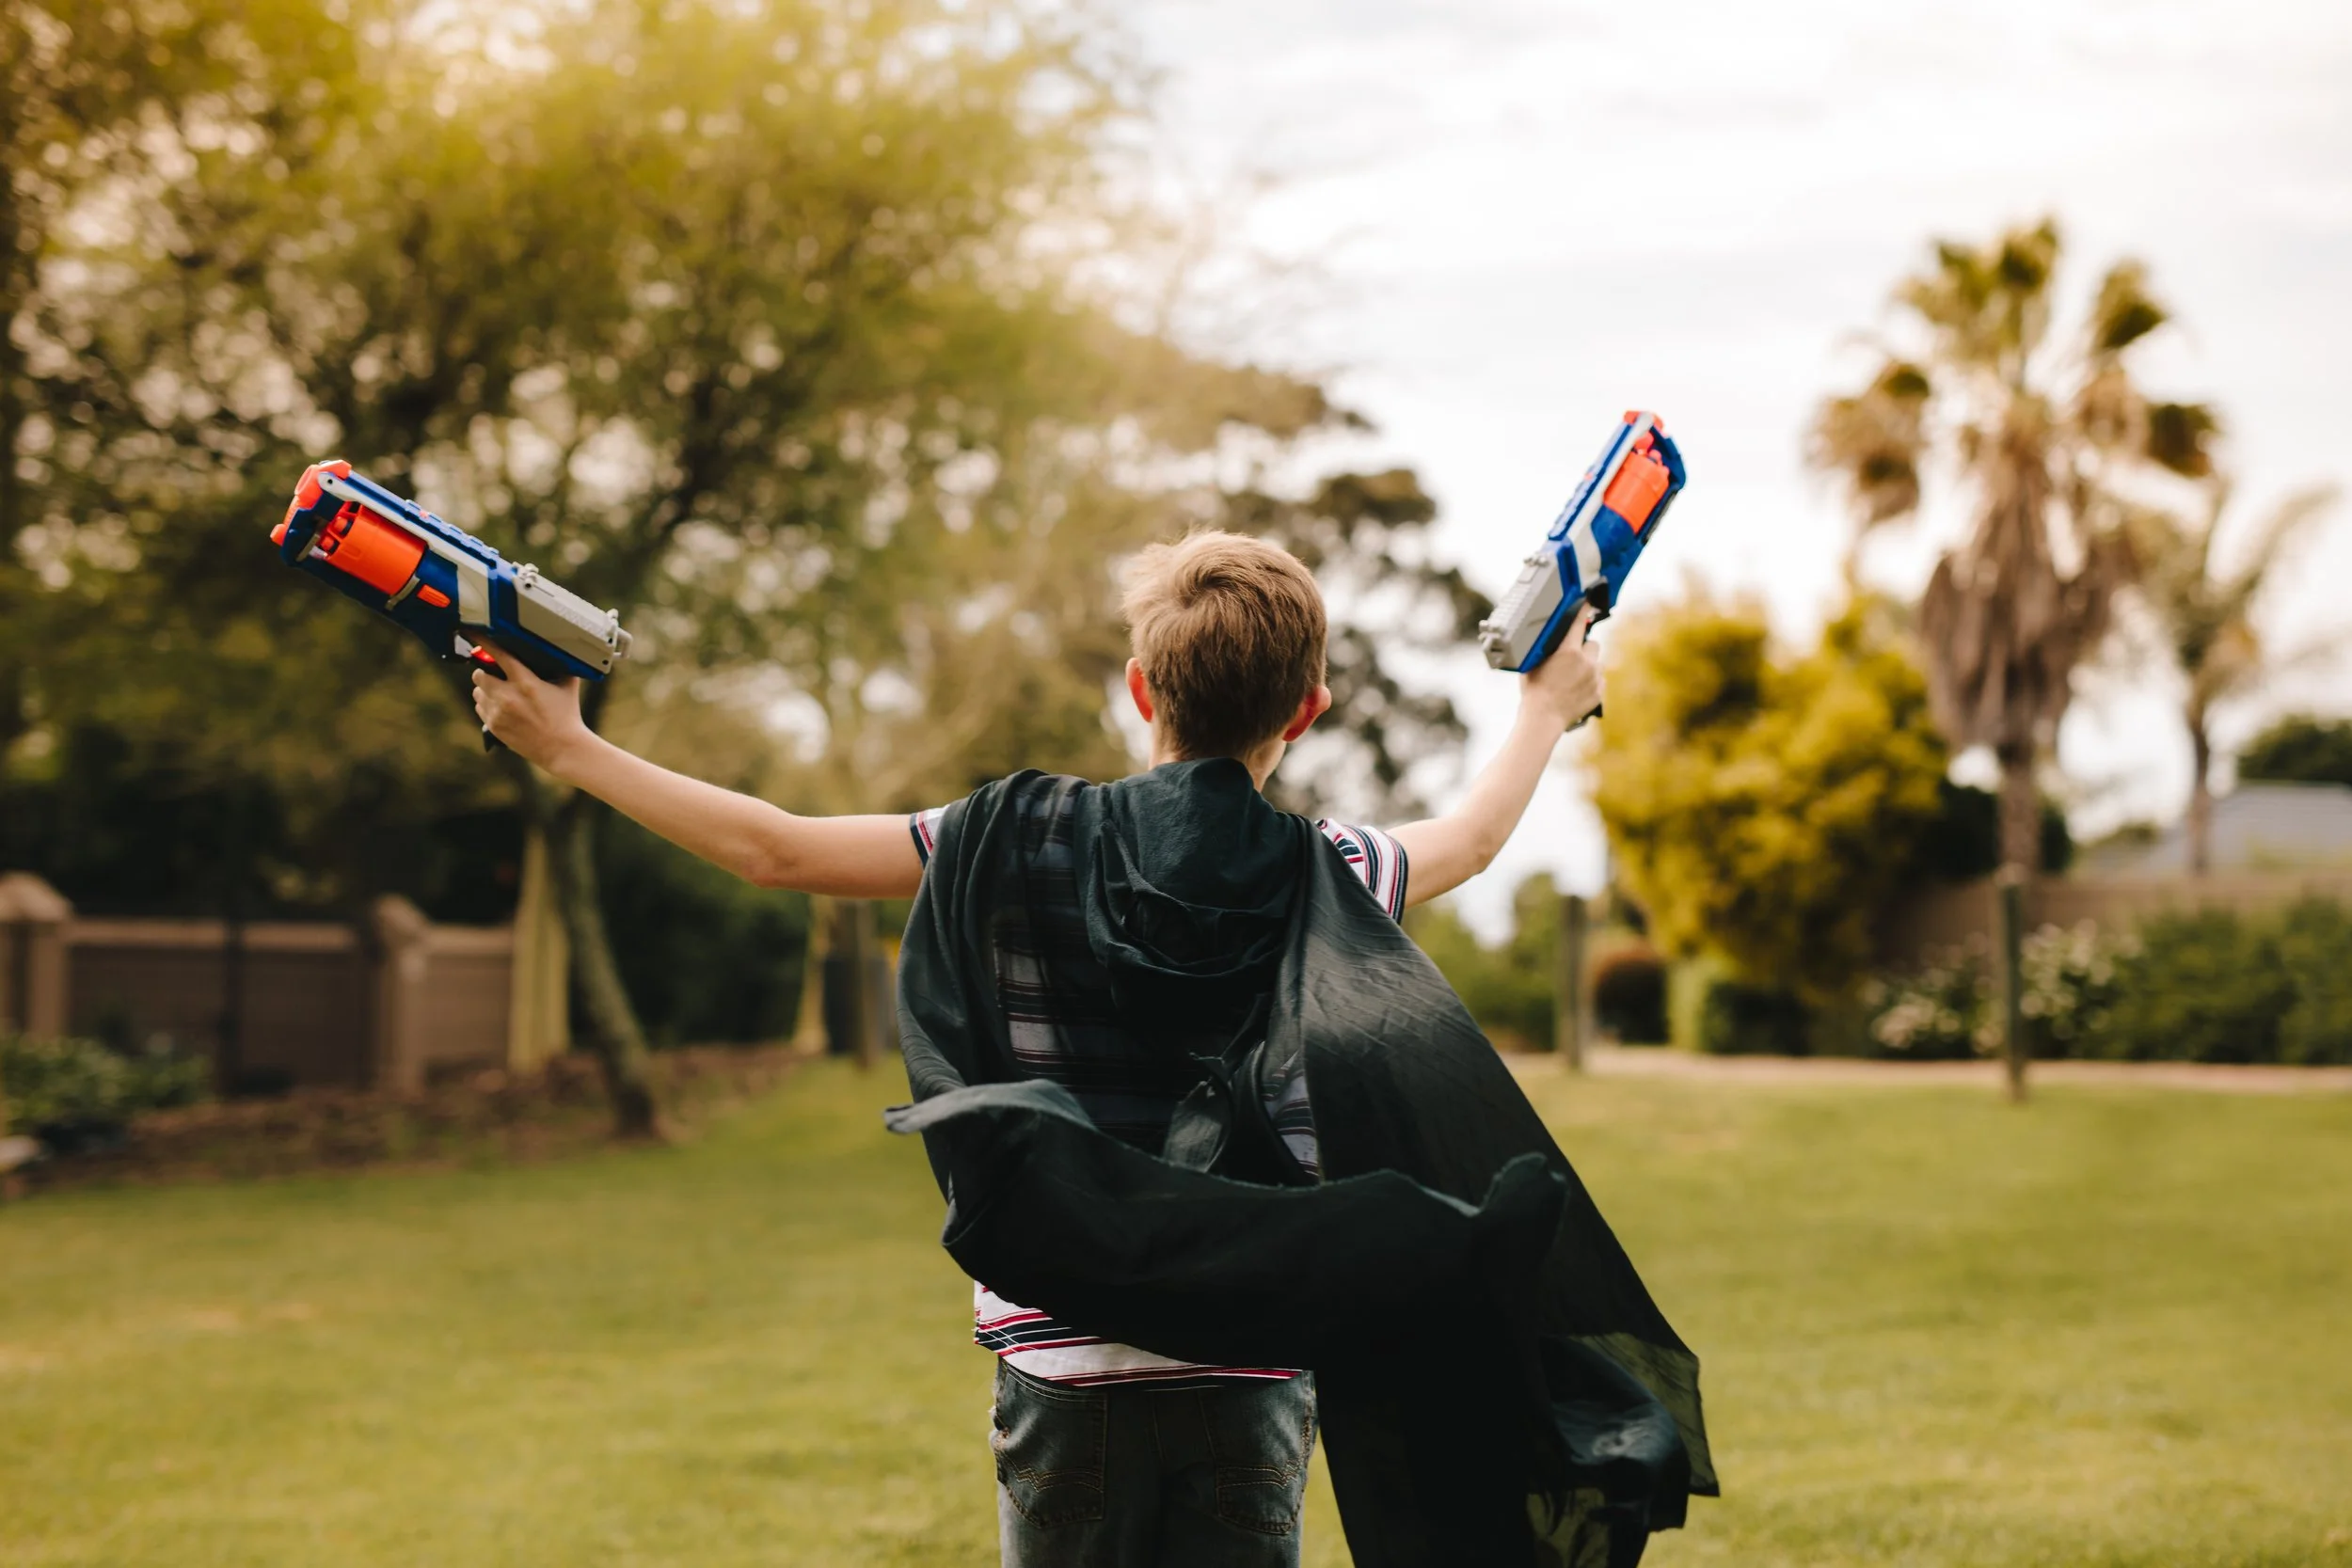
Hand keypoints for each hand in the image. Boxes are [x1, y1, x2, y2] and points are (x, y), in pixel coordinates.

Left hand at [472, 645, 590, 769]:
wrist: (562, 747)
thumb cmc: (567, 714)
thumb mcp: (567, 685)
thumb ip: (557, 665)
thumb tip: (552, 649)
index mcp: (526, 682)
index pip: (498, 654)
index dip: (483, 641)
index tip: (474, 632)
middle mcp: (507, 696)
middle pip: (478, 674)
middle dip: (485, 671)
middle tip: (495, 672)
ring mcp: (498, 713)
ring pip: (477, 691)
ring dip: (485, 689)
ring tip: (500, 692)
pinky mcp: (494, 726)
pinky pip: (480, 707)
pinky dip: (487, 704)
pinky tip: (501, 706)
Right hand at [1520, 603, 1602, 730]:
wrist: (1543, 718)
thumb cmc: (1534, 690)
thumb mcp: (1534, 662)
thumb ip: (1547, 648)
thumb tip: (1552, 636)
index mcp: (1569, 651)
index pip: (1579, 624)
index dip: (1583, 611)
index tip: (1588, 602)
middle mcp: (1586, 662)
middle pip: (1592, 644)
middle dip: (1584, 648)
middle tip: (1570, 659)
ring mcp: (1595, 677)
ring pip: (1597, 663)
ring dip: (1589, 665)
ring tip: (1572, 678)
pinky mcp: (1599, 692)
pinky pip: (1599, 680)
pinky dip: (1591, 681)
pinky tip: (1576, 689)